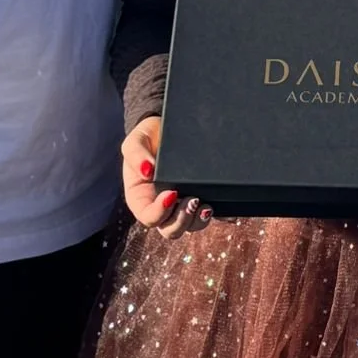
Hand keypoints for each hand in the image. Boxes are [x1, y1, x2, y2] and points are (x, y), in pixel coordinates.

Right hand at [122, 118, 208, 240]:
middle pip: (170, 229)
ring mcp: (180, 204)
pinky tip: (222, 211)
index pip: (148, 218)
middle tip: (192, 200)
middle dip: (182, 220)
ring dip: (198, 221)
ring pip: (189, 226)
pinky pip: (205, 214)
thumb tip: (147, 170)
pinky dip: (215, 216)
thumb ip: (135, 154)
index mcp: (141, 198)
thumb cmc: (147, 138)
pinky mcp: (198, 197)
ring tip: (205, 206)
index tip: (171, 193)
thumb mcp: (135, 141)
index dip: (159, 212)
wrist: (168, 127)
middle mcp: (160, 207)